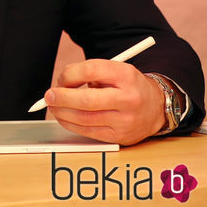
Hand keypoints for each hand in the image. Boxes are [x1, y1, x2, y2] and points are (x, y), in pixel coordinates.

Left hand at [44, 59, 164, 145]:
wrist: (157, 107)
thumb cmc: (128, 86)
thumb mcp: (115, 70)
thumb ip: (90, 73)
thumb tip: (60, 84)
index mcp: (125, 76)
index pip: (90, 71)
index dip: (69, 75)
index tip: (60, 79)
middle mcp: (128, 99)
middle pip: (87, 100)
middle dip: (62, 98)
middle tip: (49, 96)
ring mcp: (126, 120)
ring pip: (85, 119)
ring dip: (62, 113)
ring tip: (53, 107)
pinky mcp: (121, 137)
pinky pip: (89, 132)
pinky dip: (71, 125)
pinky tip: (64, 118)